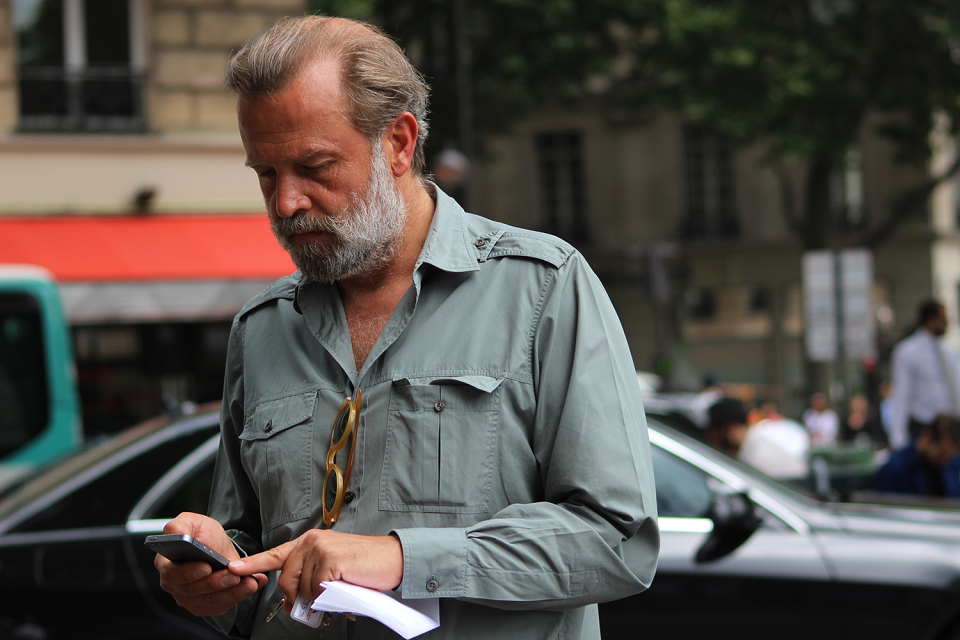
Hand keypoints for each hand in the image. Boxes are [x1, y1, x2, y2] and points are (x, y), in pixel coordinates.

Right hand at [155, 512, 267, 616]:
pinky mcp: (203, 606)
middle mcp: (174, 584)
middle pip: (193, 590)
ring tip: (248, 582)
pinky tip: (251, 585)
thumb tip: (175, 535)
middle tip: (234, 576)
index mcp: (166, 564)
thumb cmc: (202, 534)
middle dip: (216, 583)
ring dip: (231, 593)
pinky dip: (237, 597)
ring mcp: (188, 598)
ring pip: (209, 601)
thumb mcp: (191, 522)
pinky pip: (219, 606)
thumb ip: (178, 526)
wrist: (218, 547)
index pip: (173, 573)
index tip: (207, 567)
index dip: (189, 573)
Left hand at [228, 530, 402, 612]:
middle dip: (298, 597)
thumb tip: (297, 599)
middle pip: (287, 580)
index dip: (254, 563)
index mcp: (310, 541)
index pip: (276, 554)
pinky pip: (317, 591)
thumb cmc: (365, 565)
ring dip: (317, 598)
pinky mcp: (330, 561)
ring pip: (303, 589)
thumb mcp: (332, 565)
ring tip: (336, 592)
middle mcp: (311, 542)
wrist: (393, 559)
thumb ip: (311, 575)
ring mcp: (320, 550)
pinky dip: (327, 597)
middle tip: (316, 603)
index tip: (234, 568)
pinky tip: (341, 587)